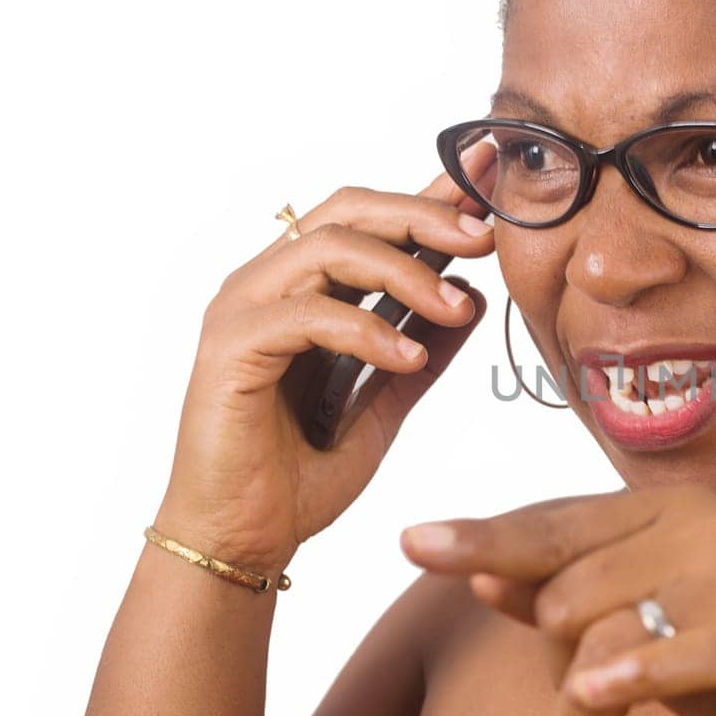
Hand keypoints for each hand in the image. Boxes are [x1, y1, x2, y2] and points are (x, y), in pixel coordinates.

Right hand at [153, 150, 497, 573]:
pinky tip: (410, 358)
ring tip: (456, 307)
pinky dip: (367, 330)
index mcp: (303, 288)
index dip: (428, 193)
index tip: (486, 175)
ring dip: (405, 273)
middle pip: (349, 211)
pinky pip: (306, 313)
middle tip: (484, 236)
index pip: (369, 218)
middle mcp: (267, 284)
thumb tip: (472, 298)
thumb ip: (422, 348)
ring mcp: (242, 310)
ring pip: (329, 249)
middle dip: (424, 214)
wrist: (245, 540)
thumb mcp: (386, 401)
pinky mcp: (229, 349)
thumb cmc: (301, 474)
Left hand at [400, 485, 715, 715]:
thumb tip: (481, 575)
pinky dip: (630, 679)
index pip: (560, 523)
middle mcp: (711, 526)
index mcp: (681, 510)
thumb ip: (576, 594)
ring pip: (607, 629)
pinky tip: (592, 702)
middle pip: (570, 584)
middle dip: (547, 661)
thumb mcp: (656, 629)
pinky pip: (678, 655)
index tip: (410, 543)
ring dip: (576, 706)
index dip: (484, 537)